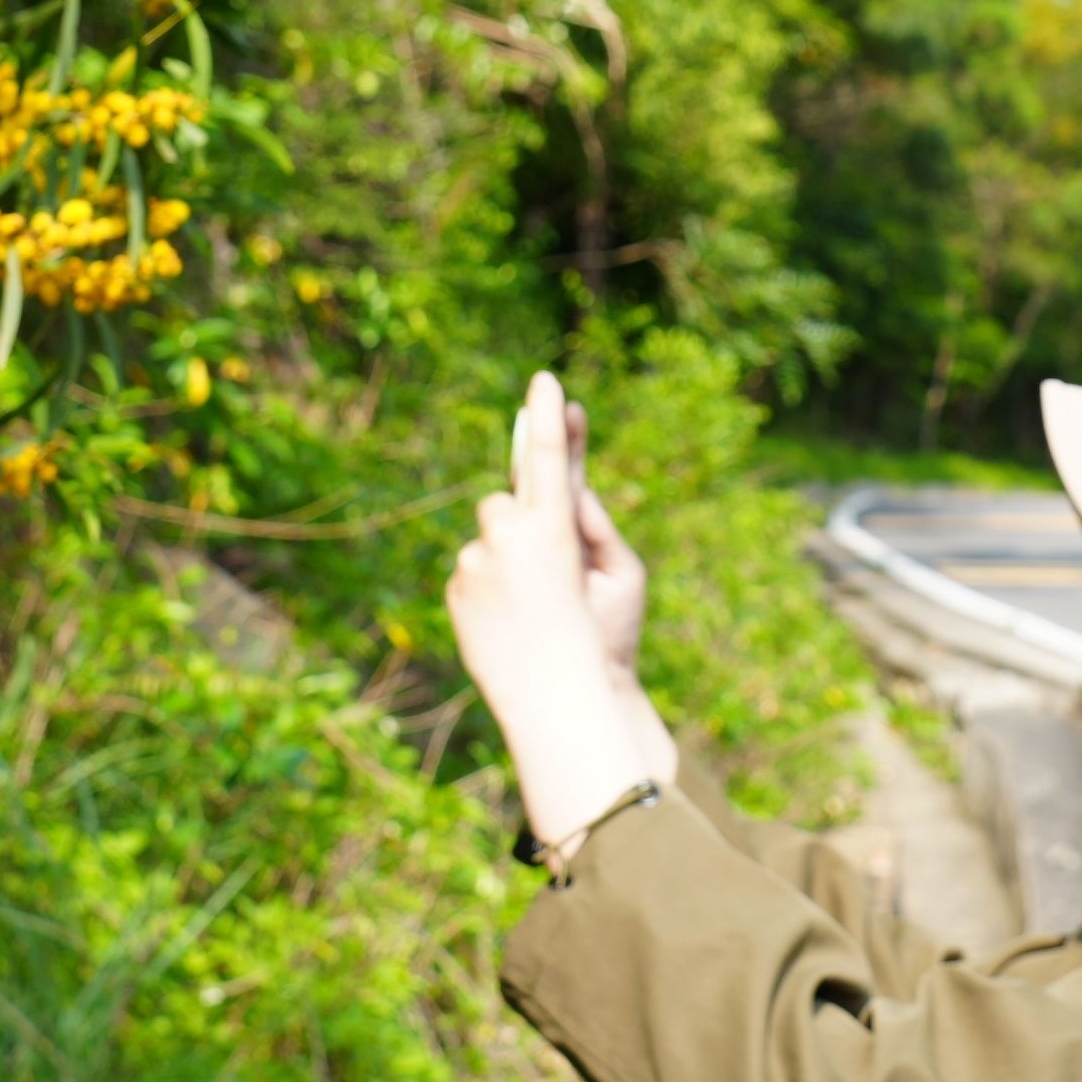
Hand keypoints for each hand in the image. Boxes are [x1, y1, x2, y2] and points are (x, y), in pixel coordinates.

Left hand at [446, 370, 671, 845]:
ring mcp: (476, 565)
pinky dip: (492, 590)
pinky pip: (475, 573)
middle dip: (524, 520)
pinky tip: (511, 625)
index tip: (545, 380)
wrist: (557, 701)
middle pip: (507, 500)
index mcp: (553, 528)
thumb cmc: (604, 637)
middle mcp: (507, 538)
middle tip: (548, 565)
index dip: (547, 417)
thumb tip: (562, 499)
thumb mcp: (624, 575)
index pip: (550, 458)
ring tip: (532, 610)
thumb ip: (591, 526)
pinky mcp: (457, 592)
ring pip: (489, 540)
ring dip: (507, 561)